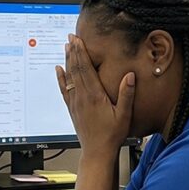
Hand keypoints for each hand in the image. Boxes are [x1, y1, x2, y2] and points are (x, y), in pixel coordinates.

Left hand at [56, 34, 135, 155]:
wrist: (97, 152)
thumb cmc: (112, 135)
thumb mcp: (124, 115)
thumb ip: (127, 94)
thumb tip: (130, 75)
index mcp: (95, 96)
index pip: (86, 69)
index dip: (81, 53)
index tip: (79, 40)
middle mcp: (82, 97)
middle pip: (76, 69)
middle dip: (73, 52)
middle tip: (71, 37)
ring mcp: (75, 102)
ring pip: (69, 77)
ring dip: (67, 61)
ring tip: (66, 47)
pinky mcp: (72, 109)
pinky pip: (64, 89)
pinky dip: (60, 78)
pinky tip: (58, 69)